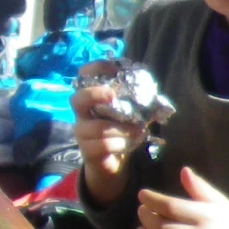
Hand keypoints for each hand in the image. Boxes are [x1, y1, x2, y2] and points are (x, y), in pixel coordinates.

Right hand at [71, 76, 144, 205]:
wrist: (110, 160)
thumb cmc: (120, 130)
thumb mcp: (128, 112)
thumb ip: (135, 100)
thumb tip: (152, 93)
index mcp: (91, 98)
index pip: (84, 76)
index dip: (96, 68)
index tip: (114, 69)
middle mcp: (82, 113)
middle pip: (77, 99)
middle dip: (95, 94)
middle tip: (113, 96)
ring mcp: (81, 132)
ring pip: (97, 127)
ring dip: (121, 128)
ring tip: (138, 130)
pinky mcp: (86, 151)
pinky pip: (103, 145)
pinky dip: (121, 143)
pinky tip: (131, 142)